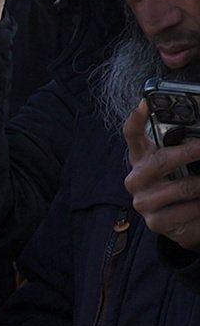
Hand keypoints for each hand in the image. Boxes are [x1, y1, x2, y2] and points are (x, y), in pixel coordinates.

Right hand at [121, 104, 199, 249]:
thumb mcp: (185, 163)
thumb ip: (186, 147)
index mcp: (142, 158)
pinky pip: (187, 209)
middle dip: (187, 153)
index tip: (144, 103)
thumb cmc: (185, 185)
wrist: (185, 221)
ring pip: (181, 187)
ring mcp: (143, 201)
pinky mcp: (155, 222)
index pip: (132, 136)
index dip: (136, 120)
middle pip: (158, 162)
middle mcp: (137, 179)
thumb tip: (197, 138)